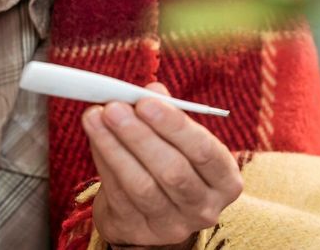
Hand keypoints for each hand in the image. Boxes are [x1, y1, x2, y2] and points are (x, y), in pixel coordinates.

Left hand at [82, 83, 242, 248]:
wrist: (150, 210)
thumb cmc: (169, 162)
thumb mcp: (178, 139)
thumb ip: (167, 113)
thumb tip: (152, 89)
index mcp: (224, 179)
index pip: (204, 151)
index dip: (174, 125)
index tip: (146, 101)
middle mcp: (204, 207)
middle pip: (172, 171)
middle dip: (139, 135)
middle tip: (114, 108)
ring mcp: (173, 224)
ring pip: (141, 185)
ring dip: (114, 147)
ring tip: (95, 117)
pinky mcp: (139, 230)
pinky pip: (118, 194)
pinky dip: (104, 160)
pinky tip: (95, 136)